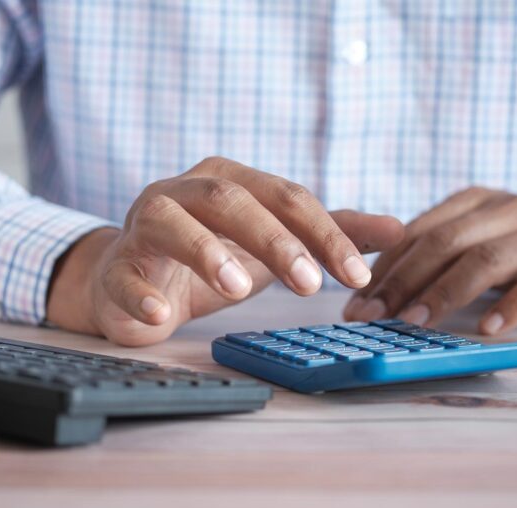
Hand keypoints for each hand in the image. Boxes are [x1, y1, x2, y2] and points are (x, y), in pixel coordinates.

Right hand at [48, 157, 403, 345]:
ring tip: (238, 288)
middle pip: (231, 199)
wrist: (136, 279)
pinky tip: (161, 316)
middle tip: (309, 285)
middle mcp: (185, 191)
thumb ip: (330, 233)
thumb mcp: (274, 243)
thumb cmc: (212, 256)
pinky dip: (140, 295)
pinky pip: (124, 275)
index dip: (324, 233)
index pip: (285, 196)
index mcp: (230, 181)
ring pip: (172, 223)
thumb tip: (399, 229)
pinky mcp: (117, 267)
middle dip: (274, 239)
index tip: (357, 275)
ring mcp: (145, 225)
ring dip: (206, 252)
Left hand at [343, 187, 516, 333]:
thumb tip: (374, 285)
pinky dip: (511, 306)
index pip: (418, 231)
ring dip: (444, 293)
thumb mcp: (479, 238)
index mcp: (476, 201)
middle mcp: (507, 209)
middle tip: (372, 316)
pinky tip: (487, 329)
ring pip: (485, 259)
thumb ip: (436, 252)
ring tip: (414, 323)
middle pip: (444, 242)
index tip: (356, 301)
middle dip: (401, 280)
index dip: (384, 267)